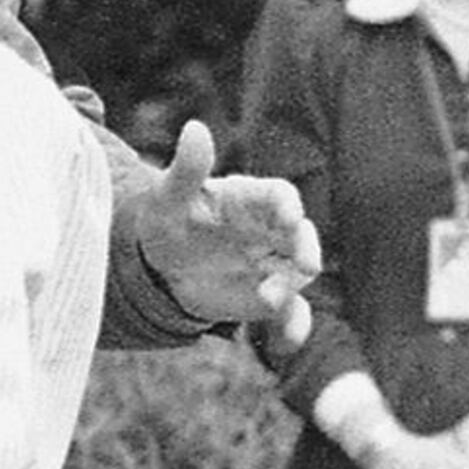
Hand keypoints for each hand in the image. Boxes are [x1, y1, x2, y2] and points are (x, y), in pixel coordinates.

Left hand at [141, 126, 318, 338]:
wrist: (164, 265)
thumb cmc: (171, 218)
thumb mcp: (171, 194)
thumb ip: (188, 167)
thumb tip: (195, 128)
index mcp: (252, 198)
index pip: (279, 195)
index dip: (287, 205)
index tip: (288, 215)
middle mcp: (271, 231)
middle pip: (301, 236)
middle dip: (305, 249)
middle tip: (302, 263)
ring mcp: (273, 265)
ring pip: (297, 276)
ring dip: (291, 287)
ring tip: (268, 299)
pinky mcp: (270, 298)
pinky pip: (291, 312)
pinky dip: (294, 325)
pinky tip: (289, 340)